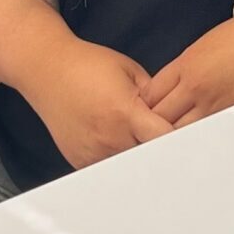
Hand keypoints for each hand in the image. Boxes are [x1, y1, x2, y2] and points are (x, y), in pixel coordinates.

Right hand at [21, 38, 173, 168]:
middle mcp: (109, 137)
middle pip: (148, 157)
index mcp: (125, 112)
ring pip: (129, 167)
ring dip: (136, 155)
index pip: (163, 139)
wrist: (47, 71)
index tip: (185, 138)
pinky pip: (108, 168)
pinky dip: (116, 158)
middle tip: (160, 138)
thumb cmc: (87, 65)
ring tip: (133, 135)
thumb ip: (154, 96)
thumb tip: (173, 114)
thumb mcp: (130, 71)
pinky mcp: (80, 160)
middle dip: (158, 148)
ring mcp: (92, 152)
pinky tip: (113, 140)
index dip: (177, 138)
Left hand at [141, 7, 233, 129]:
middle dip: (150, 123)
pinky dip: (196, 139)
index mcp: (188, 64)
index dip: (143, 104)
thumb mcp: (208, 42)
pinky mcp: (231, 117)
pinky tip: (194, 142)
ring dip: (171, 135)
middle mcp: (196, 87)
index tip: (142, 108)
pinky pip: (204, 134)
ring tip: (166, 141)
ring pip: (178, 132)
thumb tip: (173, 82)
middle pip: (158, 117)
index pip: (150, 94)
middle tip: (146, 130)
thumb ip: (186, 65)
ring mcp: (214, 106)